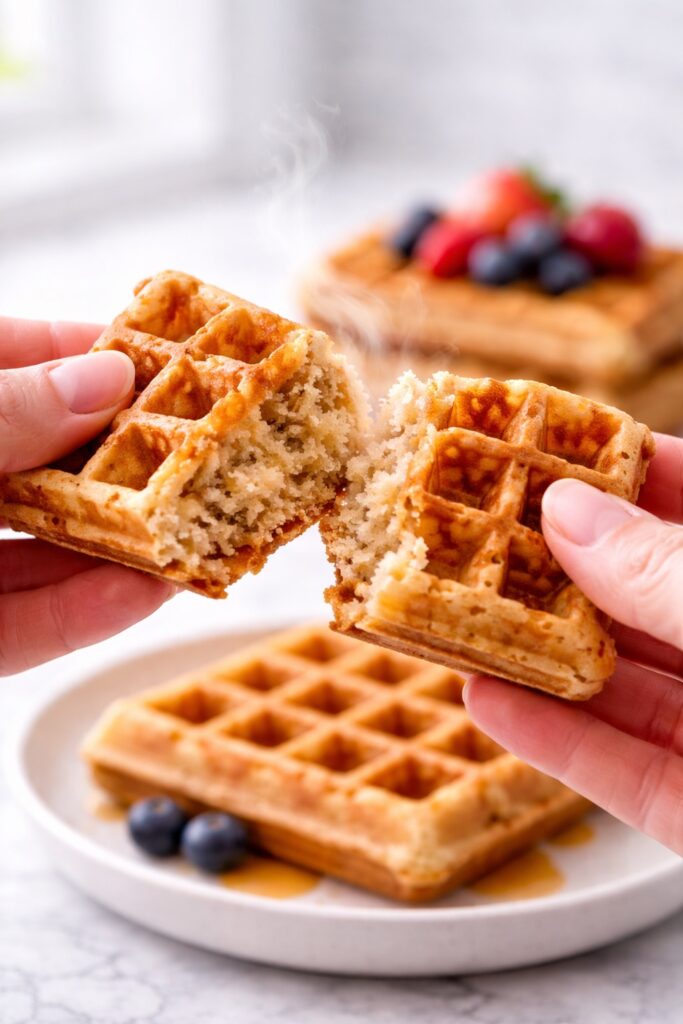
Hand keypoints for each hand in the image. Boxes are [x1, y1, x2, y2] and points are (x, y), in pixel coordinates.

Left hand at [0, 317, 173, 674]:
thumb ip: (0, 412)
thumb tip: (106, 377)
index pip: (10, 360)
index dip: (86, 352)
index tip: (167, 354)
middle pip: (48, 462)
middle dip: (131, 463)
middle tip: (211, 455)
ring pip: (46, 550)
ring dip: (126, 548)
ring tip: (202, 535)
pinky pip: (23, 628)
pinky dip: (82, 615)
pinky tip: (142, 596)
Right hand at [463, 433, 682, 853]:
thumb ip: (665, 574)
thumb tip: (568, 511)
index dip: (621, 466)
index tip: (542, 438)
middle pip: (634, 592)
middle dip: (550, 561)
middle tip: (466, 526)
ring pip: (614, 681)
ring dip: (530, 650)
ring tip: (447, 613)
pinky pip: (617, 771)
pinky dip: (552, 739)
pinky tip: (487, 701)